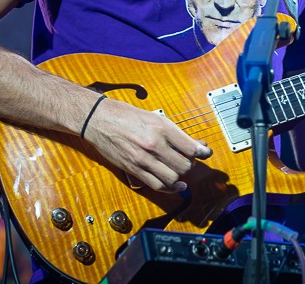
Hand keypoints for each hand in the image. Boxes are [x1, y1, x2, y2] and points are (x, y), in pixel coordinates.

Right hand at [80, 97, 212, 193]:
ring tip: (178, 169)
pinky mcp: (134, 169)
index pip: (191, 148)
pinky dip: (170, 188)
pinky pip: (158, 185)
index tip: (205, 153)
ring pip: (173, 178)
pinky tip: (176, 185)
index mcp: (162, 127)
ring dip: (180, 176)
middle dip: (190, 164)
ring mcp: (144, 159)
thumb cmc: (126, 115)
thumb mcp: (154, 117)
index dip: (202, 152)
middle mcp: (154, 144)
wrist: (99, 119)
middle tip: (187, 159)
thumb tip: (196, 145)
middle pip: (185, 165)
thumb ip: (175, 132)